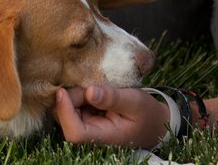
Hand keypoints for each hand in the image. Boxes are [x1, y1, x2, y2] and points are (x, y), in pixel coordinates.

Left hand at [52, 85, 169, 147]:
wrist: (154, 122)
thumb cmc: (146, 113)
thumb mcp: (135, 101)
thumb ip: (113, 98)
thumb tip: (90, 92)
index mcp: (104, 136)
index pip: (74, 133)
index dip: (64, 113)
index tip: (62, 91)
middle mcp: (91, 134)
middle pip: (65, 118)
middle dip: (70, 97)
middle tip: (88, 81)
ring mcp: (87, 126)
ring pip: (67, 110)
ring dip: (75, 94)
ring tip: (95, 84)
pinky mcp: (86, 117)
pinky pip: (73, 105)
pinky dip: (79, 93)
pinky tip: (91, 86)